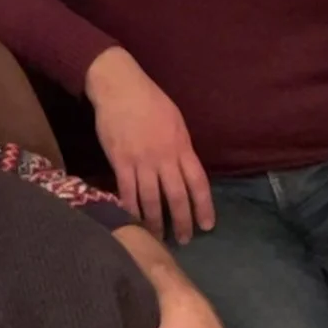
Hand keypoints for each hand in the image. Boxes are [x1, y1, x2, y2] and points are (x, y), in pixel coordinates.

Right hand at [86, 49, 212, 242]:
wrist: (120, 88)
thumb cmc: (150, 101)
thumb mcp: (176, 122)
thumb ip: (181, 148)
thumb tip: (185, 170)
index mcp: (182, 146)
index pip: (198, 183)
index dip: (204, 206)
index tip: (207, 225)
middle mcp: (165, 158)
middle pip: (176, 197)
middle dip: (182, 221)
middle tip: (183, 240)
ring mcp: (142, 161)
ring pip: (151, 200)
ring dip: (155, 222)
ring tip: (157, 238)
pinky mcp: (121, 162)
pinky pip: (127, 192)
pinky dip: (131, 209)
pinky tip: (133, 222)